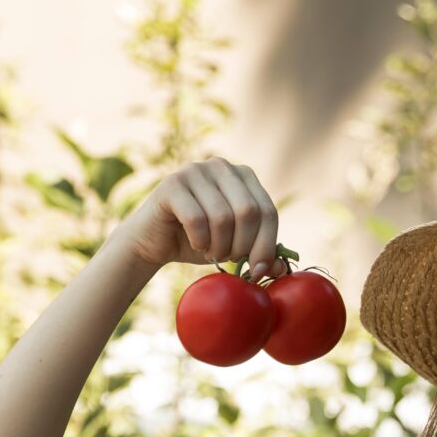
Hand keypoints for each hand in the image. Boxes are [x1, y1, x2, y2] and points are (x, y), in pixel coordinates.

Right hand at [117, 157, 286, 277]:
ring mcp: (194, 170)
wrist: (155, 242)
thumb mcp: (236, 248)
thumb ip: (260, 253)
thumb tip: (282, 267)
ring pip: (222, 217)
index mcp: (243, 176)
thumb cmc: (201, 242)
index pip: (268, 210)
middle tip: (230, 259)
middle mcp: (221, 166)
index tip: (258, 270)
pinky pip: (196, 219)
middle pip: (248, 212)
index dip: (267, 244)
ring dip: (220, 246)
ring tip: (212, 252)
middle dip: (243, 246)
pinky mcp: (172, 184)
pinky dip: (200, 241)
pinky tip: (196, 244)